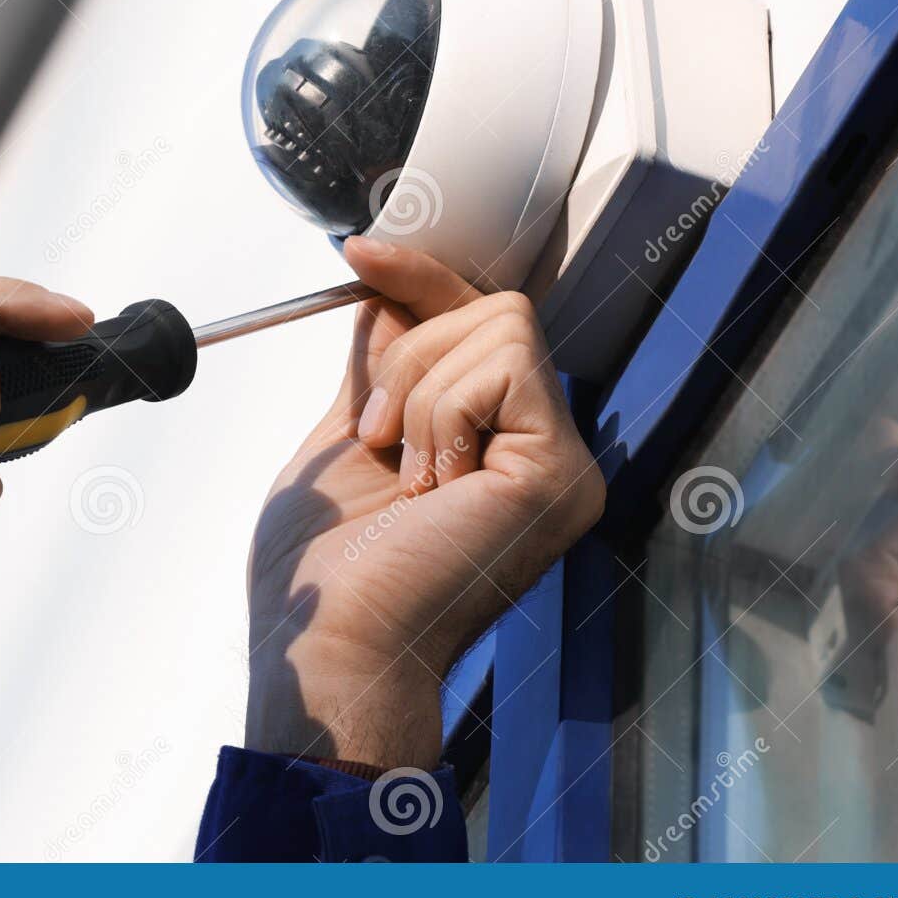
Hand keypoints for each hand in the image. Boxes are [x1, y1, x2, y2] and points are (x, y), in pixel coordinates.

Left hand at [245, 238, 603, 768]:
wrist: (335, 642)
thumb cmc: (333, 571)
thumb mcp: (347, 437)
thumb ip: (379, 366)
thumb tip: (385, 296)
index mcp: (498, 444)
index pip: (479, 323)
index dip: (423, 278)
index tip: (358, 254)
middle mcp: (544, 451)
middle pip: (491, 310)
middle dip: (408, 356)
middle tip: (377, 438)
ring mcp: (563, 462)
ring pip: (497, 326)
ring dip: (419, 393)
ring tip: (405, 473)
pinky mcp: (561, 469)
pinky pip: (503, 366)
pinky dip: (443, 412)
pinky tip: (433, 485)